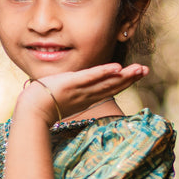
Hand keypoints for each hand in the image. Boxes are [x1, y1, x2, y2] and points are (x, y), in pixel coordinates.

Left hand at [15, 62, 148, 122]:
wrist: (32, 110)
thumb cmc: (45, 104)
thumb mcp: (65, 96)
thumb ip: (74, 91)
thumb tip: (78, 87)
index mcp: (87, 97)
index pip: (110, 88)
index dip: (126, 81)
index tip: (139, 74)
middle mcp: (87, 95)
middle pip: (113, 85)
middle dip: (131, 78)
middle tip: (146, 70)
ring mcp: (81, 90)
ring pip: (106, 82)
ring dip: (123, 76)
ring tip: (139, 69)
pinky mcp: (71, 84)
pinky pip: (89, 78)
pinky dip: (103, 73)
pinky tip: (116, 68)